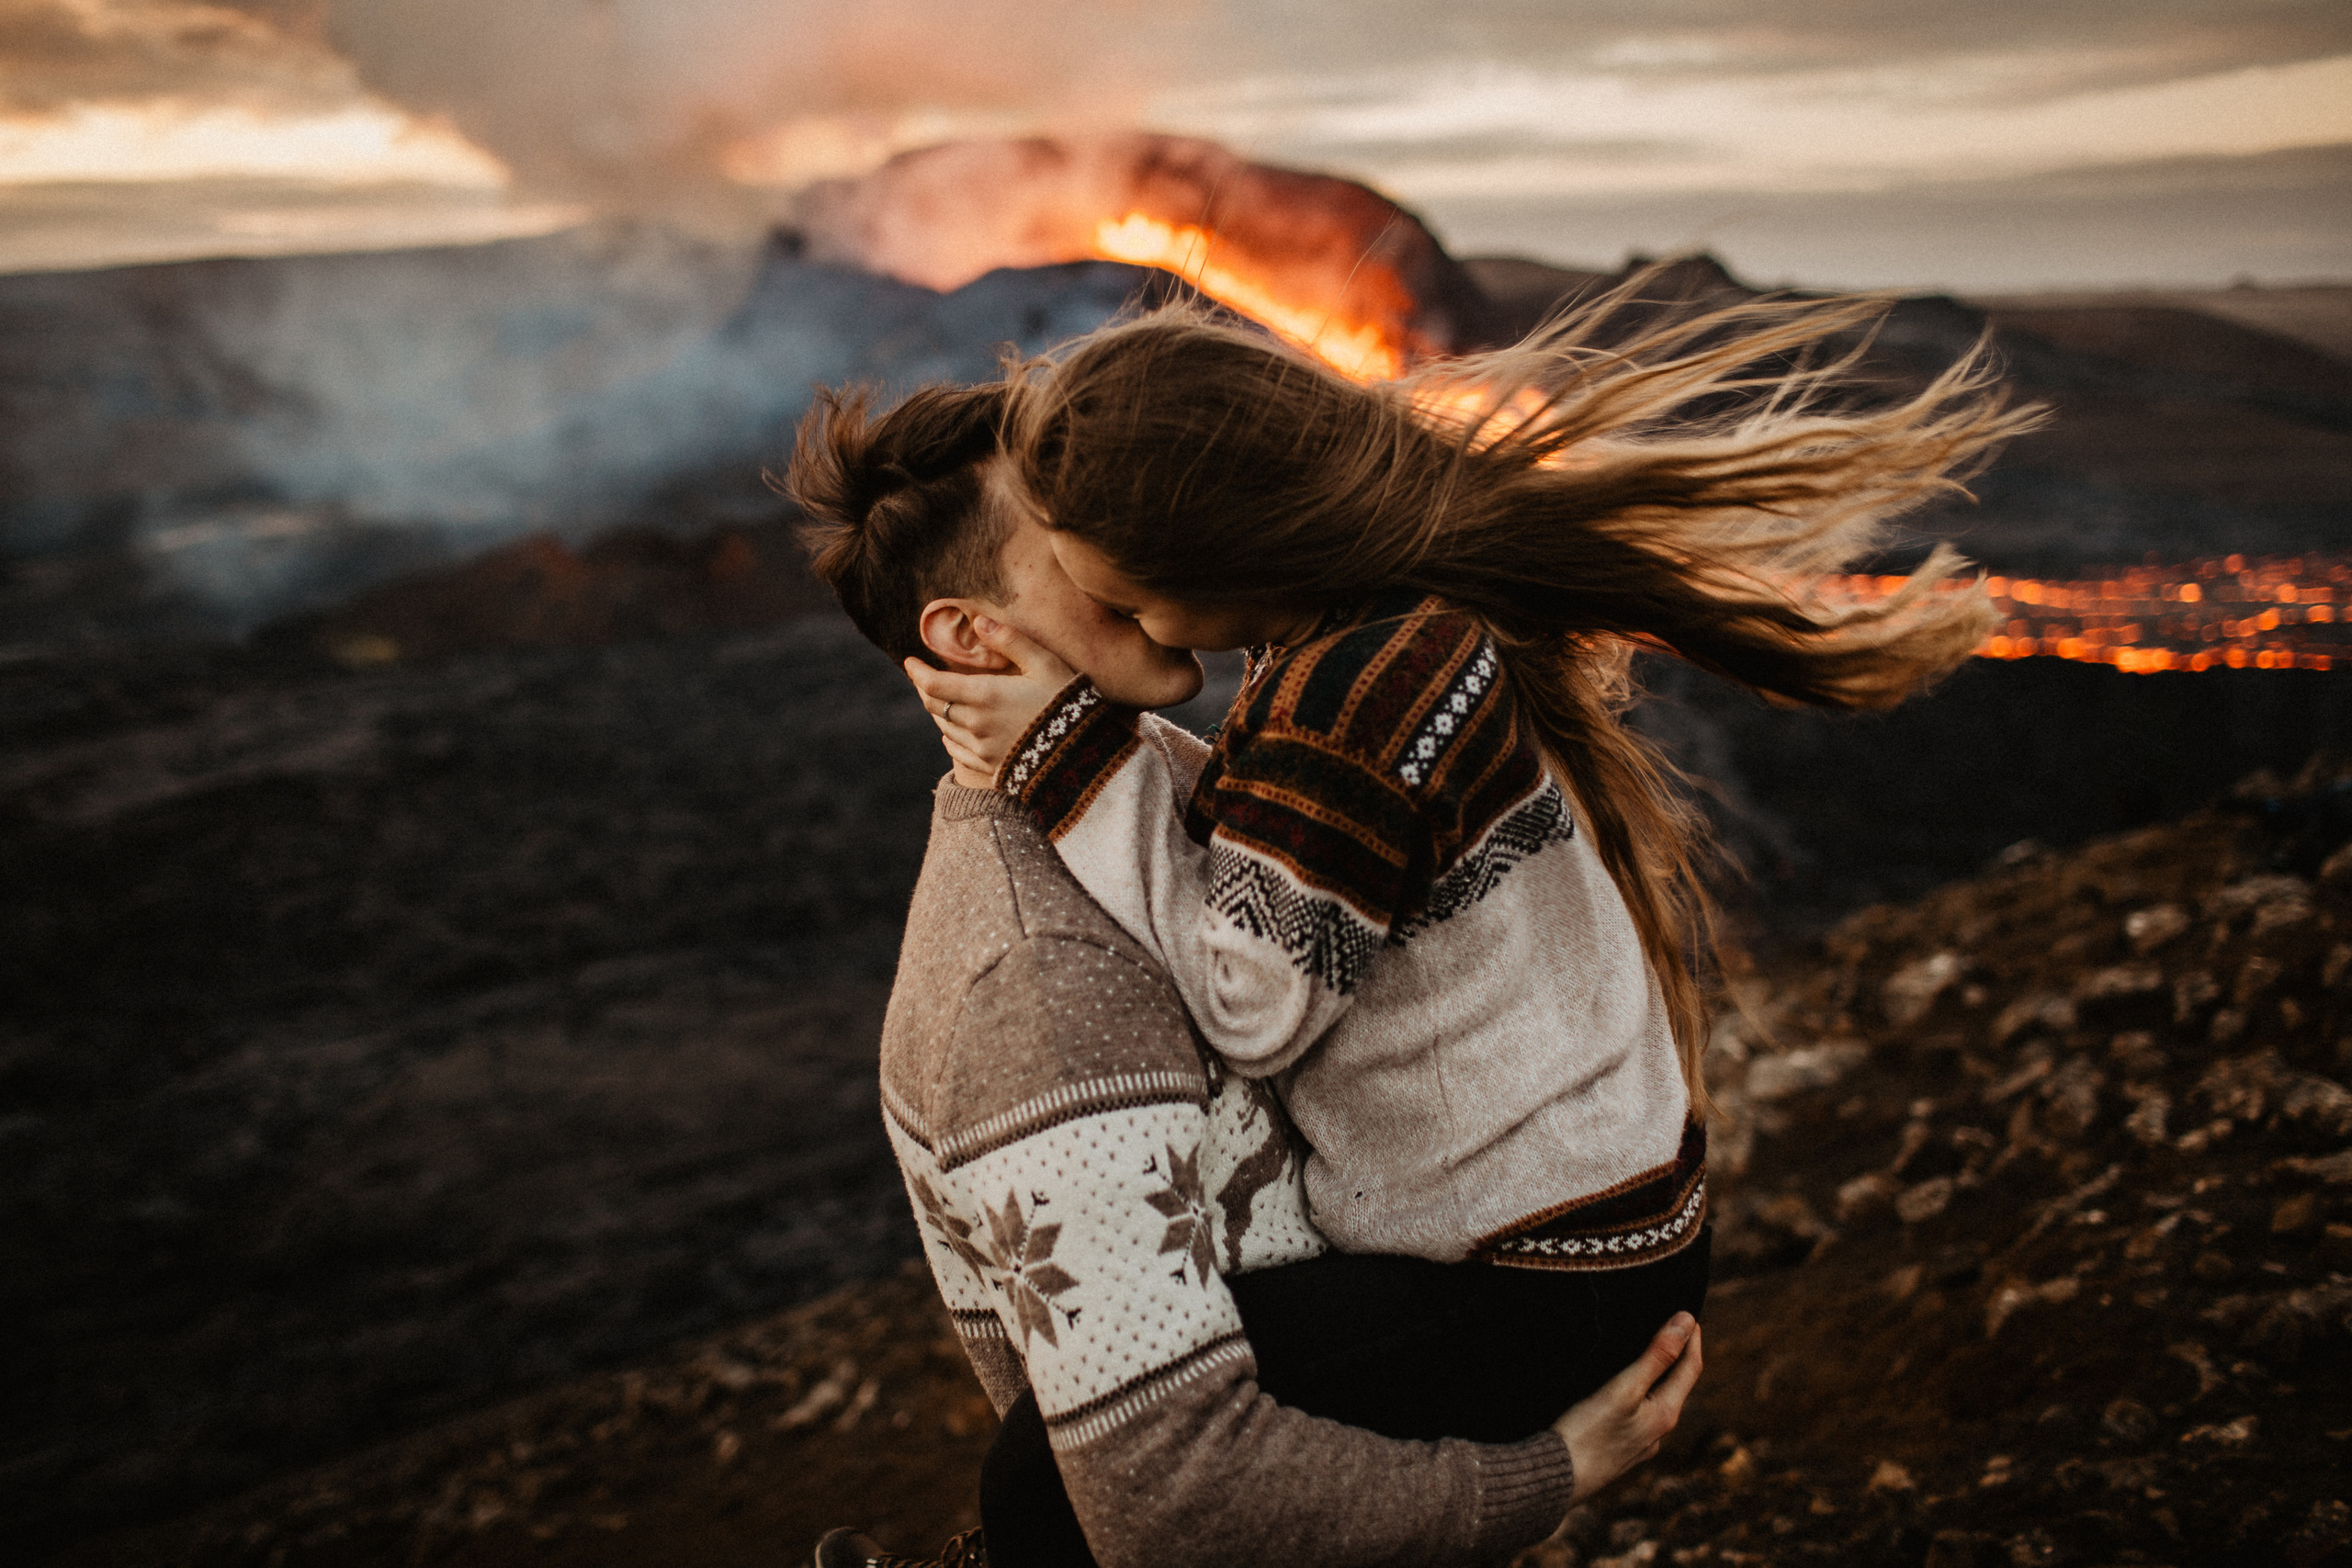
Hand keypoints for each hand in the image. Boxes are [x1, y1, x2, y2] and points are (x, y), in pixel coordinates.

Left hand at [902, 618, 1078, 788]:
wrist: (1082, 755)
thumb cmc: (1066, 703)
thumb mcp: (1045, 663)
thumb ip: (1010, 641)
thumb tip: (980, 620)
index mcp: (984, 695)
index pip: (933, 684)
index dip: (917, 672)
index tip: (910, 661)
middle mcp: (975, 723)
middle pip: (935, 705)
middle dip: (925, 689)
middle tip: (922, 678)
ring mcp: (981, 748)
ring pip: (944, 727)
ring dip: (938, 711)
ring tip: (938, 699)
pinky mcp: (991, 767)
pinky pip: (957, 752)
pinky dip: (949, 738)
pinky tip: (952, 732)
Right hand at [1550, 1312, 1702, 1506]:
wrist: (1555, 1480)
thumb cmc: (1587, 1433)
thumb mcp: (1624, 1388)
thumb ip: (1656, 1355)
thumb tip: (1686, 1321)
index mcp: (1664, 1415)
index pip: (1690, 1369)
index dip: (1692, 1339)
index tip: (1689, 1313)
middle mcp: (1657, 1432)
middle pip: (1675, 1386)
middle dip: (1676, 1356)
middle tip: (1671, 1327)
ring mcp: (1638, 1444)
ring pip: (1655, 1402)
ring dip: (1656, 1376)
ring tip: (1646, 1353)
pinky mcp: (1617, 1450)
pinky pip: (1636, 1416)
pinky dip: (1637, 1394)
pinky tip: (1619, 1392)